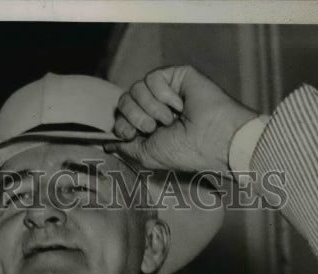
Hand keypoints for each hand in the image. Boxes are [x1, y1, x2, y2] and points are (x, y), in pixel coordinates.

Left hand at [105, 66, 257, 174]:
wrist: (211, 140)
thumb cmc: (185, 151)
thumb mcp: (146, 155)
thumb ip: (124, 147)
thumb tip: (106, 143)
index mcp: (148, 124)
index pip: (120, 115)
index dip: (122, 124)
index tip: (134, 135)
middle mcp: (155, 106)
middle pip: (124, 100)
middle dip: (136, 118)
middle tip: (156, 128)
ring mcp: (165, 90)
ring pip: (136, 88)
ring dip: (152, 109)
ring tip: (172, 119)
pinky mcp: (176, 75)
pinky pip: (153, 78)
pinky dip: (165, 95)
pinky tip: (181, 105)